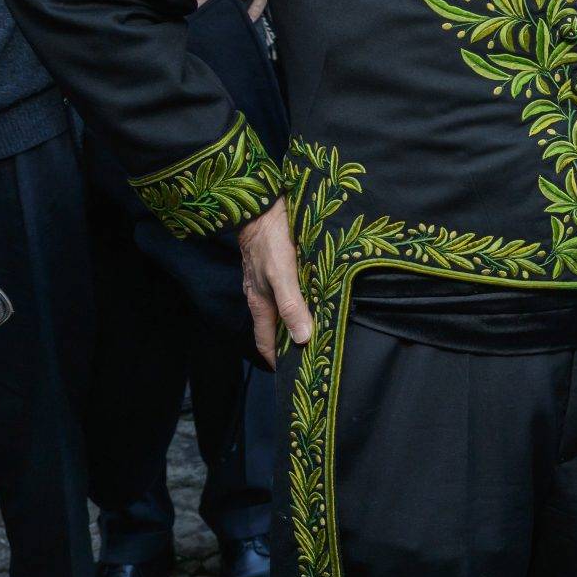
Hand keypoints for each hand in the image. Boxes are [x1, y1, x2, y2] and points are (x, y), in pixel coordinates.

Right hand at [238, 198, 310, 367]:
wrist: (261, 205)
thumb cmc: (270, 240)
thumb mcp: (282, 275)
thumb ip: (291, 305)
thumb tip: (304, 337)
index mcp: (260, 303)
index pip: (266, 342)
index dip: (277, 359)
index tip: (293, 372)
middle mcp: (261, 295)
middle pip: (274, 327)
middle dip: (289, 341)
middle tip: (311, 352)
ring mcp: (265, 280)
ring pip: (280, 308)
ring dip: (294, 320)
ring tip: (316, 328)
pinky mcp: (274, 265)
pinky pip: (285, 290)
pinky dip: (297, 300)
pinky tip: (312, 296)